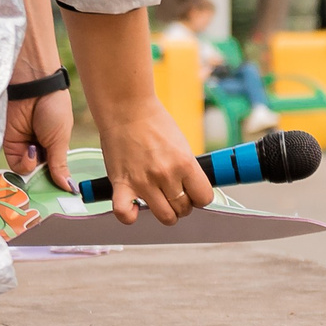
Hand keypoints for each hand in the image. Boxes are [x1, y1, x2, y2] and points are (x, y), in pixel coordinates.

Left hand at [3, 87, 75, 192]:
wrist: (34, 89)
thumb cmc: (54, 109)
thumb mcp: (61, 140)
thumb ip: (60, 165)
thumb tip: (70, 188)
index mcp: (56, 147)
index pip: (56, 172)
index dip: (57, 182)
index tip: (61, 193)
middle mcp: (40, 149)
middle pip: (40, 175)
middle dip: (43, 179)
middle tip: (48, 182)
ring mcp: (24, 148)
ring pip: (27, 172)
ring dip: (33, 166)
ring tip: (38, 152)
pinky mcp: (9, 145)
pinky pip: (15, 164)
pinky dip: (24, 161)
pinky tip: (30, 150)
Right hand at [63, 4, 213, 224]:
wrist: (127, 109)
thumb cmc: (154, 123)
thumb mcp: (182, 144)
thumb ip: (187, 168)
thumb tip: (194, 189)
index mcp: (185, 163)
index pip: (204, 198)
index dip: (200, 198)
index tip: (194, 193)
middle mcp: (166, 175)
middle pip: (184, 209)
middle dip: (183, 205)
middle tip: (175, 195)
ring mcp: (143, 181)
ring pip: (164, 216)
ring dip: (165, 212)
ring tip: (160, 201)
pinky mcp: (121, 183)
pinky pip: (124, 213)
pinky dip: (130, 216)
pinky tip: (134, 207)